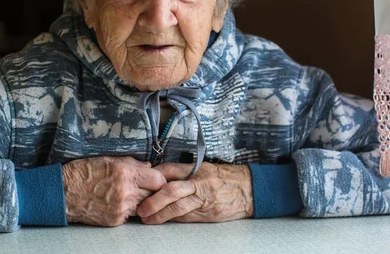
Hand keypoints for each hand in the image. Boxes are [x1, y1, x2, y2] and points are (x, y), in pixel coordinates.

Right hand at [62, 156, 165, 226]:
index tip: (155, 178)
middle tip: (145, 186)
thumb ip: (132, 164)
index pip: (158, 179)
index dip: (158, 178)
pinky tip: (118, 201)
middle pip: (153, 194)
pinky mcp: (116, 220)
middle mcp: (126, 191)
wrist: (63, 193)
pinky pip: (131, 214)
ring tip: (129, 193)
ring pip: (144, 205)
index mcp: (125, 173)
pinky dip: (129, 208)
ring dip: (141, 200)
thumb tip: (149, 168)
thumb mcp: (108, 160)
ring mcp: (121, 208)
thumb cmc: (84, 173)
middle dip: (151, 190)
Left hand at [137, 162, 253, 223]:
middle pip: (170, 190)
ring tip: (147, 218)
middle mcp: (198, 182)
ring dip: (159, 214)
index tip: (141, 183)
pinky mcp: (208, 212)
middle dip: (152, 200)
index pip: (168, 169)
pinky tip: (163, 221)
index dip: (153, 176)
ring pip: (177, 207)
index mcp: (196, 168)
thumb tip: (161, 178)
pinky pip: (187, 217)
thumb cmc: (225, 178)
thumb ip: (185, 173)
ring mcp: (203, 198)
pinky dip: (173, 219)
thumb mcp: (205, 168)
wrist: (248, 189)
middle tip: (140, 208)